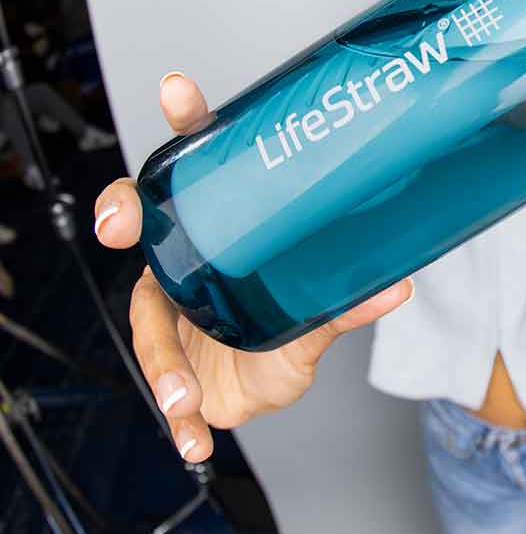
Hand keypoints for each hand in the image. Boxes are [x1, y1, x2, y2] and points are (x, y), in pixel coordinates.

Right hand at [93, 74, 413, 462]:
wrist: (264, 385)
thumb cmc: (281, 328)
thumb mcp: (315, 314)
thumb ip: (346, 302)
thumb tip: (396, 285)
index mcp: (219, 237)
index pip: (198, 171)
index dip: (187, 129)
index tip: (179, 90)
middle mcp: (186, 267)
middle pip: (144, 228)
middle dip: (124, 214)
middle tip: (121, 222)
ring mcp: (171, 314)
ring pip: (149, 324)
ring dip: (163, 359)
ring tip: (184, 394)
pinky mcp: (173, 365)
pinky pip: (168, 392)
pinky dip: (181, 424)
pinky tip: (193, 442)